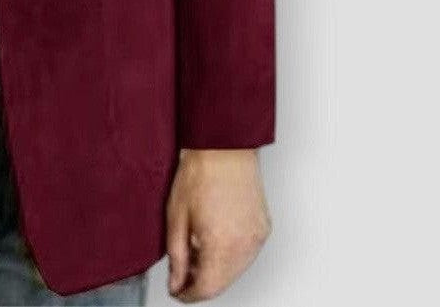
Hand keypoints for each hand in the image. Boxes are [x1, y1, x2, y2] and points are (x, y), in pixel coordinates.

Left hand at [165, 149, 270, 301]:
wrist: (224, 146)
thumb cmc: (200, 172)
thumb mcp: (176, 215)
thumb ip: (177, 255)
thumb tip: (176, 281)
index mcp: (221, 244)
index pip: (207, 289)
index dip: (188, 294)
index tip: (177, 290)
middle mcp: (245, 246)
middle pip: (223, 283)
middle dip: (201, 282)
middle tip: (182, 270)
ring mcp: (257, 238)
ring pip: (236, 271)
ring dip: (216, 269)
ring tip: (196, 248)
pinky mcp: (263, 228)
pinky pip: (247, 254)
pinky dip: (231, 255)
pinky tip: (215, 238)